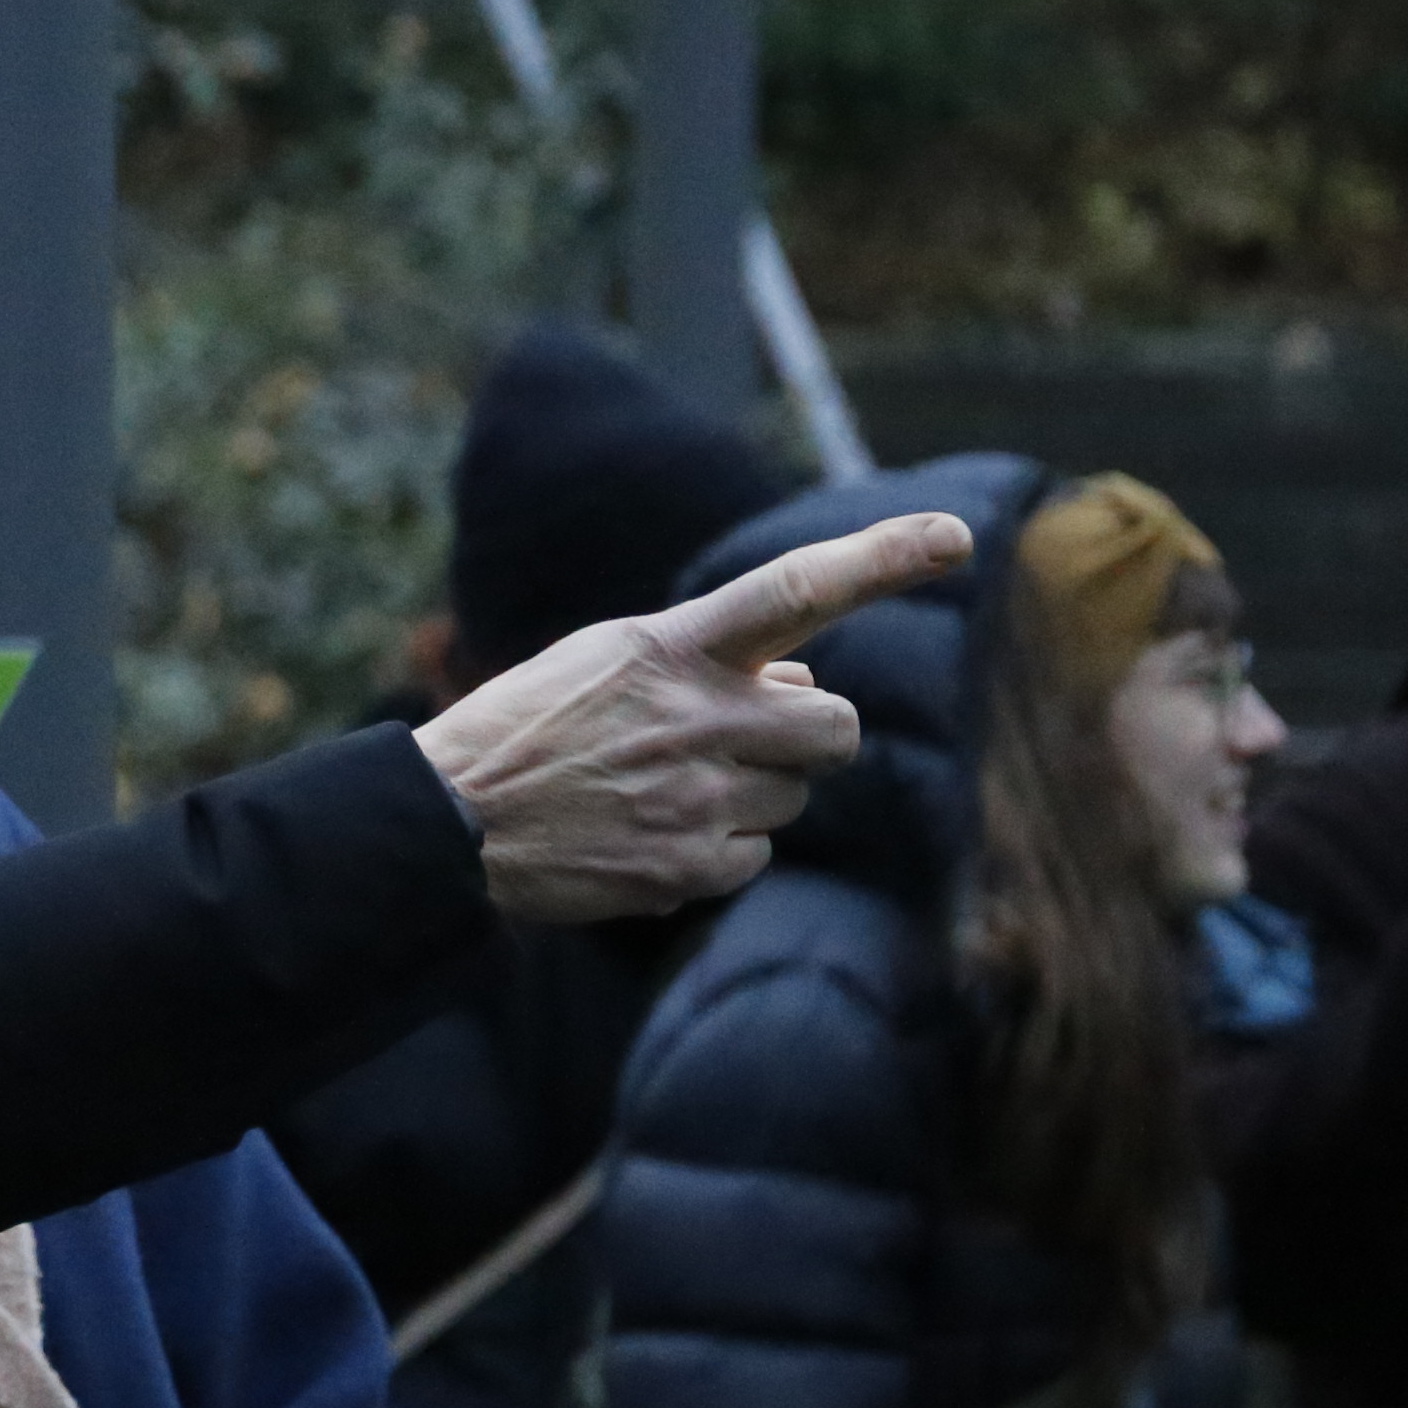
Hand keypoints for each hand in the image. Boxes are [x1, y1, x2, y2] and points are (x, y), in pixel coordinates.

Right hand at [416, 512, 968, 922]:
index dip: (883, 559)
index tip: (957, 538)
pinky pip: (752, 860)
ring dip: (748, 795)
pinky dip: (711, 852)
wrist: (451, 822)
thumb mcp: (609, 661)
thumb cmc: (531, 727)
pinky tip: (644, 836)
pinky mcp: (687, 869)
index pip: (795, 590)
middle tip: (753, 739)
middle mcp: (697, 718)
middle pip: (835, 728)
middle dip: (810, 736)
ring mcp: (697, 799)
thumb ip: (709, 661)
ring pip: (792, 800)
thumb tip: (805, 684)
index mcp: (671, 648)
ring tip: (660, 791)